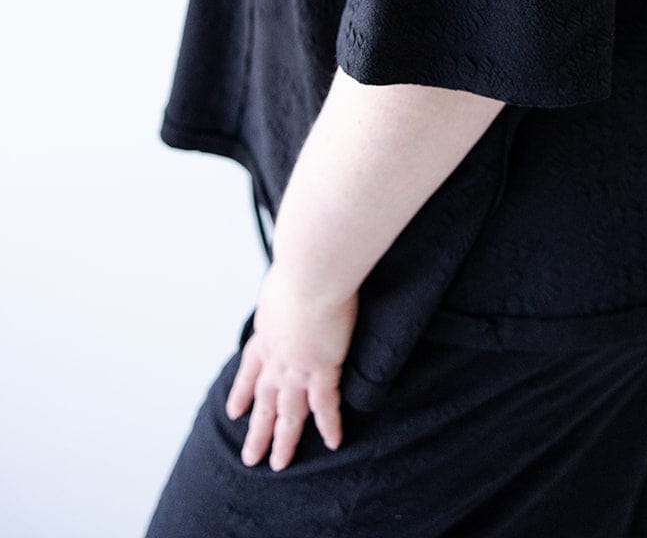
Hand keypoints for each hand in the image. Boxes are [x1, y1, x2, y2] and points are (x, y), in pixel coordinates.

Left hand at [224, 261, 359, 470]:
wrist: (312, 268)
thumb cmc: (302, 260)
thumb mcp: (285, 273)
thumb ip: (288, 281)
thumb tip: (293, 267)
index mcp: (266, 331)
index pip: (250, 367)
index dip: (241, 391)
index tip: (234, 410)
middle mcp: (276, 354)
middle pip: (263, 400)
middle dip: (256, 430)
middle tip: (249, 456)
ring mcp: (297, 365)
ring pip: (288, 413)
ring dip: (282, 440)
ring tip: (278, 464)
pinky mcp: (322, 368)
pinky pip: (325, 406)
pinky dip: (328, 426)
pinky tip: (333, 442)